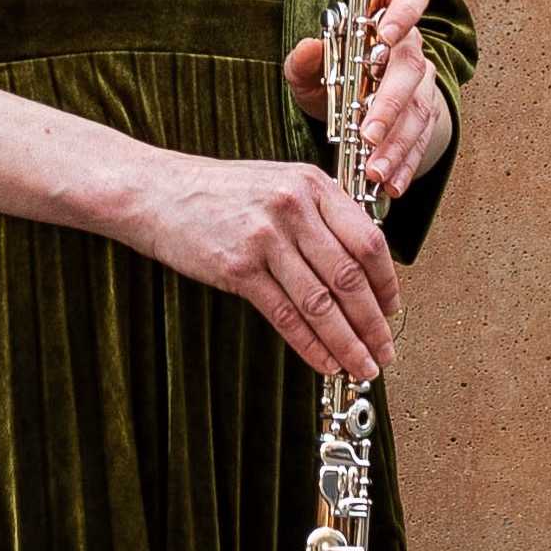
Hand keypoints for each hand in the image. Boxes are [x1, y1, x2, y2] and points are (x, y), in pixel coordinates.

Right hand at [117, 142, 405, 387]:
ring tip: (362, 366)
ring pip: (321, 303)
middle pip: (350, 277)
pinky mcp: (237, 268)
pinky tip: (324, 361)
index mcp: (312, 185)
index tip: (392, 310)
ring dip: (348, 343)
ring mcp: (265, 237)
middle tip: (384, 351)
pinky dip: (310, 345)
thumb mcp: (280, 183)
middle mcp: (294, 207)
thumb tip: (363, 265)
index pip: (368, 241)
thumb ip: (321, 214)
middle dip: (373, 323)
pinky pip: (285, 316)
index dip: (387, 283)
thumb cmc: (221, 192)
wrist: (158, 193)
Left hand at [283, 0, 454, 200]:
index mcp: (386, 18)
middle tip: (368, 134)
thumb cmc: (333, 77)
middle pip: (410, 68)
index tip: (386, 35)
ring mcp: (424, 83)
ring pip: (419, 110)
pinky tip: (392, 183)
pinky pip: (422, 141)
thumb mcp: (310, 69)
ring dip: (397, 143)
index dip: (403, 12)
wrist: (357, 105)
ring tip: (375, 170)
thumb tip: (310, 47)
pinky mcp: (428, 116)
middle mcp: (411, 48)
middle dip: (389, 104)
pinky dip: (406, 164)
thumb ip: (304, 60)